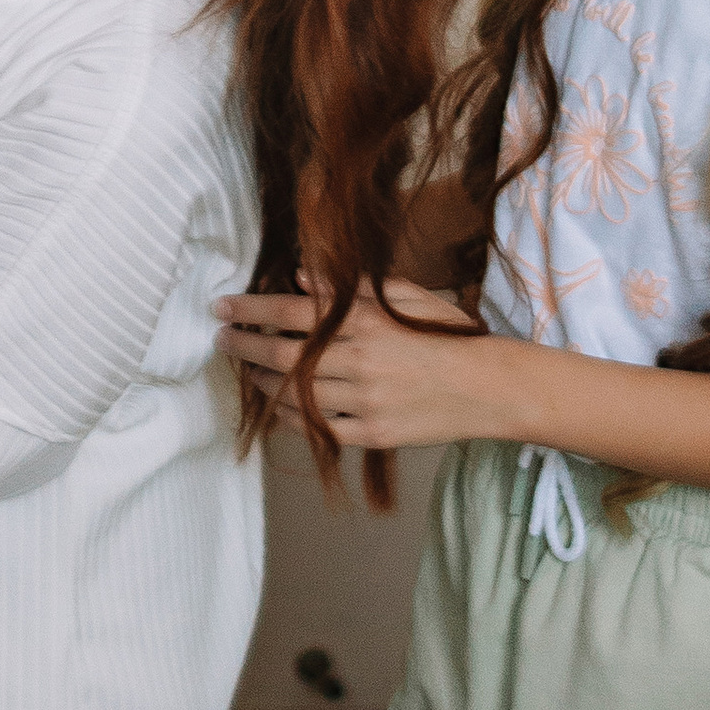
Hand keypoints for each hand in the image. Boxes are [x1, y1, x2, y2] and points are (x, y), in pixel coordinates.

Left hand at [218, 279, 526, 451]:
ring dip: (262, 382)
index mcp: (366, 321)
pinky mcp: (371, 433)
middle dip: (243, 346)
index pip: (291, 312)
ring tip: (248, 372)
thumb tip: (298, 276)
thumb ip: (350, 287)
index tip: (222, 307)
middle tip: (221, 340)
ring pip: (294, 394)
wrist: (487, 388)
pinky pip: (317, 428)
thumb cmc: (446, 335)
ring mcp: (364, 400)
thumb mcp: (404, 296)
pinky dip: (291, 417)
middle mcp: (359, 360)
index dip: (250, 309)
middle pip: (282, 354)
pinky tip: (279, 406)